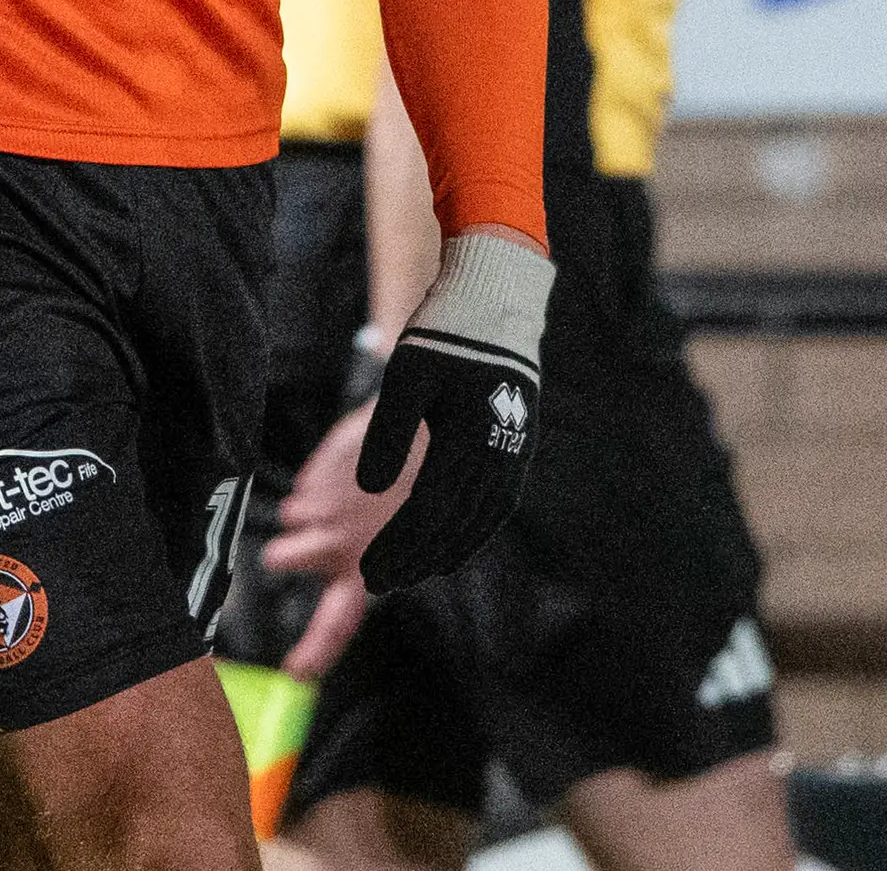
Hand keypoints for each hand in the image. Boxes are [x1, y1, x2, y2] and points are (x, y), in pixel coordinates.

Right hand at [262, 399, 406, 677]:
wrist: (439, 430)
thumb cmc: (432, 486)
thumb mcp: (416, 538)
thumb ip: (379, 563)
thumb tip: (360, 577)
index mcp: (372, 571)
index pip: (336, 624)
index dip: (313, 651)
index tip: (295, 672)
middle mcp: (341, 547)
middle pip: (278, 557)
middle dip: (288, 547)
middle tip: (319, 532)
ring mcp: (325, 510)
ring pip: (290, 516)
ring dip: (309, 507)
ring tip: (348, 492)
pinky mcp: (319, 474)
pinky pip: (305, 482)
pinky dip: (323, 477)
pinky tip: (355, 469)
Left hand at [353, 228, 550, 593]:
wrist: (496, 302)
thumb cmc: (444, 335)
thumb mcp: (406, 376)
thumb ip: (387, 432)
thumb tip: (369, 489)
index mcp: (469, 442)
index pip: (428, 513)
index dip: (398, 548)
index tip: (369, 574)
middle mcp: (499, 457)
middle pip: (453, 526)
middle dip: (415, 559)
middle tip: (379, 584)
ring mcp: (514, 455)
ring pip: (478, 522)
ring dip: (443, 552)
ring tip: (411, 573)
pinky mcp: (517, 447)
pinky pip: (496, 506)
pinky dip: (473, 532)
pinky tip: (452, 545)